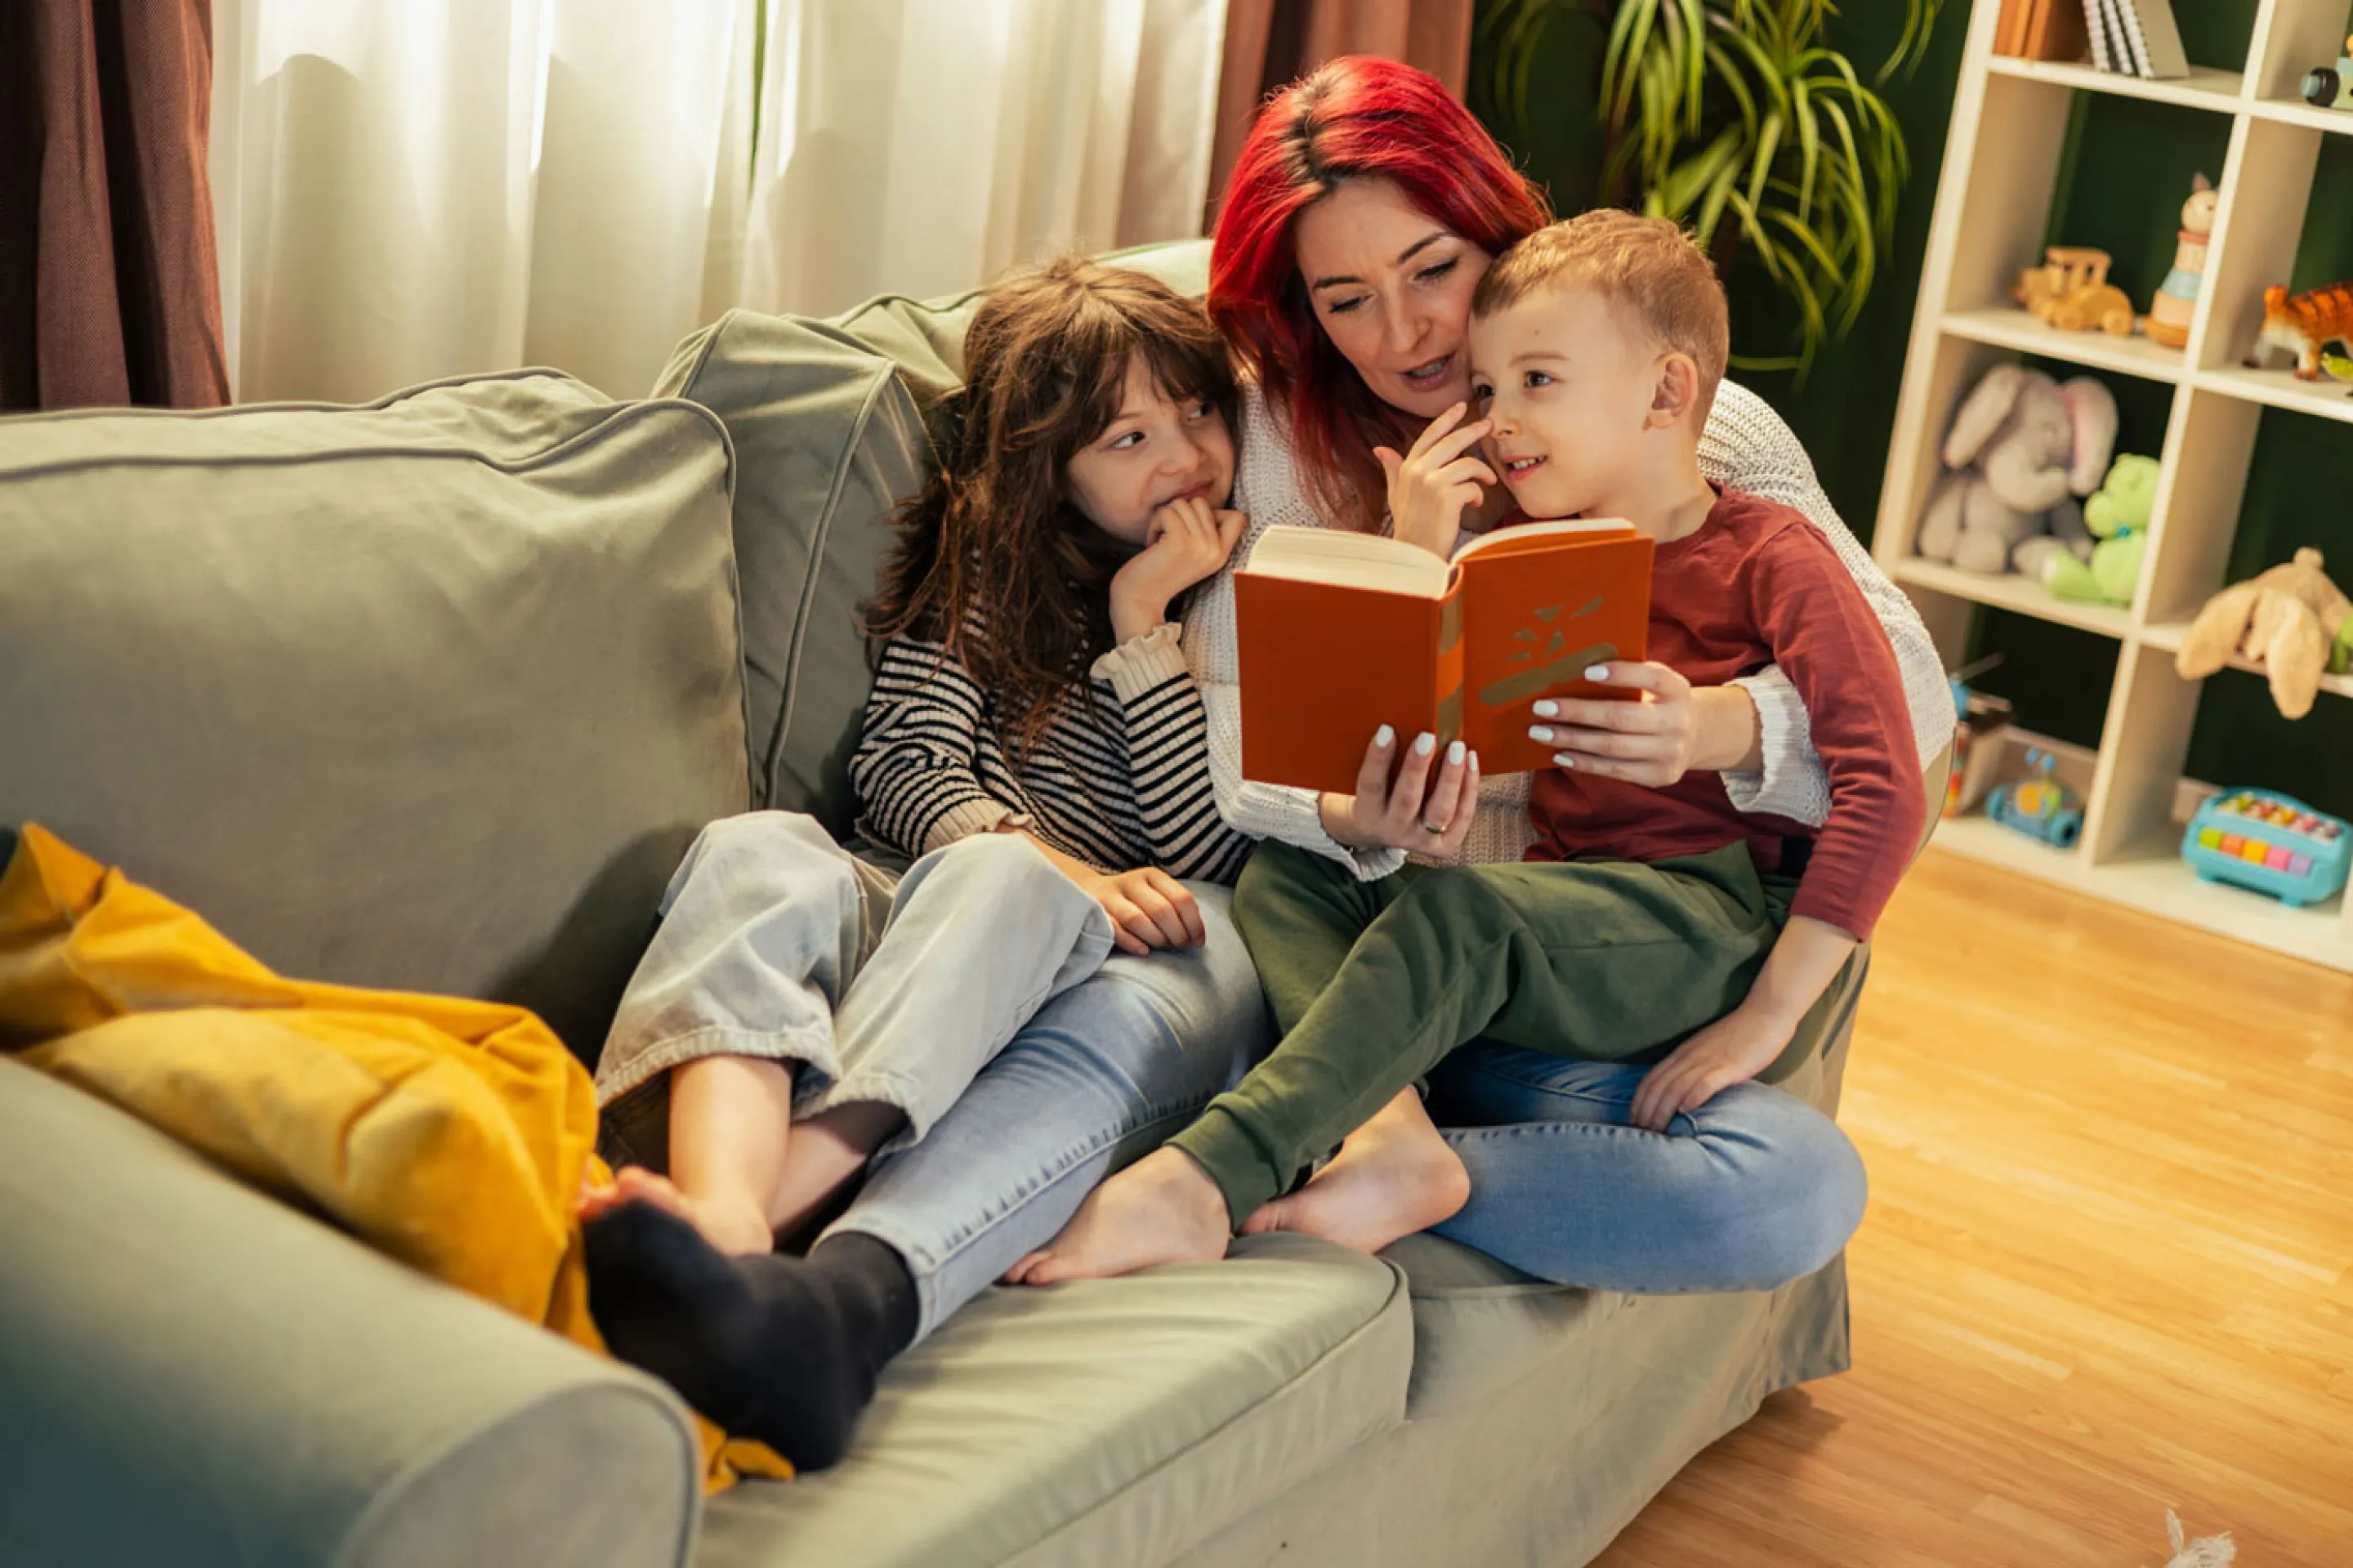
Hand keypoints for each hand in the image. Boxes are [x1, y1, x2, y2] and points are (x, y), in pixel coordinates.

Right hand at [1078, 865, 1205, 955]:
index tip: (1198, 942)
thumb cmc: (1133, 900)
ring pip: (1138, 920)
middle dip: (1176, 934)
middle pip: (1161, 910)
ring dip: (1156, 939)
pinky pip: (1114, 930)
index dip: (1194, 923)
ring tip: (1163, 948)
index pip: (1181, 898)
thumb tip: (1197, 934)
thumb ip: (1175, 908)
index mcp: (1152, 876)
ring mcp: (1110, 897)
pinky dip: (1132, 943)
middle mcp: (1131, 882)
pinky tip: (1144, 952)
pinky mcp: (1095, 912)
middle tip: (1180, 947)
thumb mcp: (1155, 894)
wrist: (1088, 892)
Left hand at [1109, 498, 1246, 642]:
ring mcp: (1199, 545)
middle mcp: (1215, 550)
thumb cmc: (1160, 573)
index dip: (1213, 513)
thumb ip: (1205, 534)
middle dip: (1180, 513)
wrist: (1140, 600)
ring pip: (1182, 503)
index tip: (1192, 529)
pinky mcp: (1179, 542)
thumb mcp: (1194, 555)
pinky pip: (1166, 512)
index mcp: (1222, 555)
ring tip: (1160, 540)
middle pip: (1202, 502)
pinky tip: (1152, 543)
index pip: (1238, 517)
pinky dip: (1154, 523)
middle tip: (1169, 535)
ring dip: (1165, 518)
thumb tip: (1203, 503)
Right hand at [1319, 728, 1480, 855]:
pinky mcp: (1445, 847)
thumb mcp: (1371, 783)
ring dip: (1451, 778)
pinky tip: (1471, 761)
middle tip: (1428, 736)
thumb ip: (1382, 761)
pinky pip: (1462, 816)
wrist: (1385, 833)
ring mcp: (1421, 841)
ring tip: (1458, 749)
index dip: (1378, 758)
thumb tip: (1401, 719)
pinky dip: (1469, 789)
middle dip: (1417, 767)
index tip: (1387, 729)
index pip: (1370, 785)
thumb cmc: (1380, 794)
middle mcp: (1393, 831)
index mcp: (1368, 814)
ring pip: (1439, 811)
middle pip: (1407, 799)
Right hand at [1373, 403, 1494, 559]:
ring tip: (1487, 482)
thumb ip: (1393, 469)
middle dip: (1473, 430)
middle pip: (1452, 441)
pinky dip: (1479, 495)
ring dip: (1483, 473)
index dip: (1446, 419)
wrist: (1415, 552)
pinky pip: (1473, 486)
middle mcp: (1418, 471)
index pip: (1429, 435)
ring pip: (1468, 464)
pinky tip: (1475, 504)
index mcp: (1408, 467)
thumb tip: (1380, 450)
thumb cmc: (1409, 524)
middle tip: (1489, 425)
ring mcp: (1432, 483)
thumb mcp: (1396, 493)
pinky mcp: (1447, 497)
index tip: (1460, 407)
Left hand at [1525, 661, 1703, 787]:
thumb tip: (1570, 673)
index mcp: (1676, 689)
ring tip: (1540, 732)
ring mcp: (1669, 752)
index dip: (1620, 674)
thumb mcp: (1656, 684)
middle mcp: (1677, 721)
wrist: (1696, 735)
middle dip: (1576, 713)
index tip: (1585, 671)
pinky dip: (1583, 762)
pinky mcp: (1659, 776)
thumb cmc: (1659, 701)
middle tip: (1540, 707)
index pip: (1650, 678)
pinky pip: (1614, 770)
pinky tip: (1560, 754)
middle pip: (1620, 717)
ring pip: (1611, 747)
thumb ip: (1628, 677)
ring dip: (1570, 739)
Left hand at [1630, 1005, 1793, 1131]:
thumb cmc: (1739, 1036)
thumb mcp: (1706, 1051)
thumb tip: (1680, 1094)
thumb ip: (1692, 1068)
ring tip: (1657, 1132)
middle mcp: (1689, 1057)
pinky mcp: (1729, 1066)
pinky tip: (1685, 1112)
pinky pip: (1705, 1082)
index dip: (1638, 1102)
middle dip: (1645, 1112)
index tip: (1633, 1123)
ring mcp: (1708, 1061)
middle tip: (1640, 1135)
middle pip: (1658, 1086)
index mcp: (1682, 1053)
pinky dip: (1692, 1097)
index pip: (1650, 1079)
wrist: (1764, 1014)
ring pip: (1675, 1087)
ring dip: (1663, 1111)